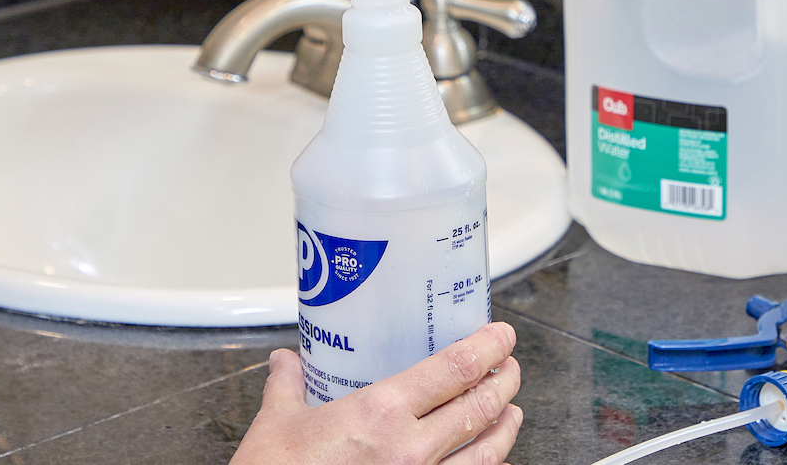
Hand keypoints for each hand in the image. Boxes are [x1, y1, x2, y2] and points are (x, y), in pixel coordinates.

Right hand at [231, 322, 523, 464]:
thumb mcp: (276, 426)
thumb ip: (288, 386)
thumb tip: (285, 362)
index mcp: (380, 413)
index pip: (456, 368)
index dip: (489, 347)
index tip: (502, 335)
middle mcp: (410, 450)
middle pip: (482, 406)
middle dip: (504, 382)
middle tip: (509, 367)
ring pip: (489, 453)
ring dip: (506, 427)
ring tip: (510, 411)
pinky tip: (490, 462)